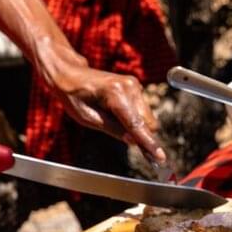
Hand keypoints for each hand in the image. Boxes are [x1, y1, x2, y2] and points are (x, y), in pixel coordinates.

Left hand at [48, 59, 166, 162]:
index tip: (160, 158)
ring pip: (147, 118)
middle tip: (134, 147)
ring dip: (137, 126)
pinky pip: (143, 110)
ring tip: (113, 121)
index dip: (148, 143)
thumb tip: (134, 141)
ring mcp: (135, 85)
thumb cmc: (74, 96)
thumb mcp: (87, 118)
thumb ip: (113, 129)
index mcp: (115, 94)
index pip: (136, 124)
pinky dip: (135, 118)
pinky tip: (118, 115)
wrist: (70, 74)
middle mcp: (130, 87)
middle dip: (142, 135)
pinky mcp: (136, 87)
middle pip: (148, 123)